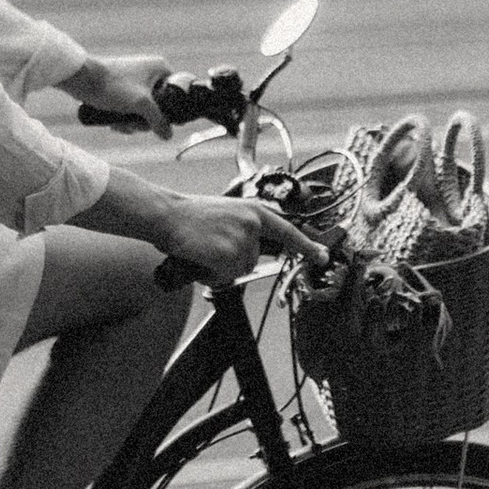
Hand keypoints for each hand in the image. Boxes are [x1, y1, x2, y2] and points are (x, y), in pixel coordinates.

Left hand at [67, 52, 171, 136]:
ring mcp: (134, 81)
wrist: (82, 79)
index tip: (159, 122)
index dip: (170, 111)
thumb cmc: (113, 85)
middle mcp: (149, 72)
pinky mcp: (121, 89)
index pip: (176, 93)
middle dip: (145, 120)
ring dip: (133, 122)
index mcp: (160, 68)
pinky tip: (115, 124)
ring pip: (142, 110)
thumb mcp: (141, 104)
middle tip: (134, 125)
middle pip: (159, 105)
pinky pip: (130, 108)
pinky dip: (124, 117)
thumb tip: (168, 136)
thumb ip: (158, 120)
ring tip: (121, 125)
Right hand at [143, 187, 330, 286]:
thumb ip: (244, 228)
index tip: (322, 256)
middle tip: (210, 246)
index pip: (287, 231)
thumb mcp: (226, 214)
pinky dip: (210, 274)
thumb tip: (251, 253)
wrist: (167, 215)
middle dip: (232, 261)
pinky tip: (199, 257)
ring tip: (202, 249)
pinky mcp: (230, 254)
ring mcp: (243, 239)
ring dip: (219, 268)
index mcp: (254, 211)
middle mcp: (253, 224)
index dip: (306, 245)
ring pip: (238, 269)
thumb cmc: (190, 217)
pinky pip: (224, 276)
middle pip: (253, 260)